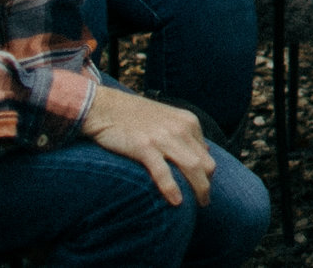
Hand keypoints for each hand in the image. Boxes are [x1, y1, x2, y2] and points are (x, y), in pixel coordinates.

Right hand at [83, 85, 215, 206]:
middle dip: (207, 184)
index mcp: (188, 122)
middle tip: (204, 202)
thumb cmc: (135, 116)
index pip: (206, 154)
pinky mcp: (145, 147)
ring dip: (199, 189)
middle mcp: (181, 129)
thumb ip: (187, 134)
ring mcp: (163, 138)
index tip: (202, 185)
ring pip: (192, 168)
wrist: (105, 107)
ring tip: (200, 205)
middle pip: (205, 163)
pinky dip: (172, 189)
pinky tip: (177, 202)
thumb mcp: (169, 118)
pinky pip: (164, 173)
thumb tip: (205, 151)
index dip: (206, 173)